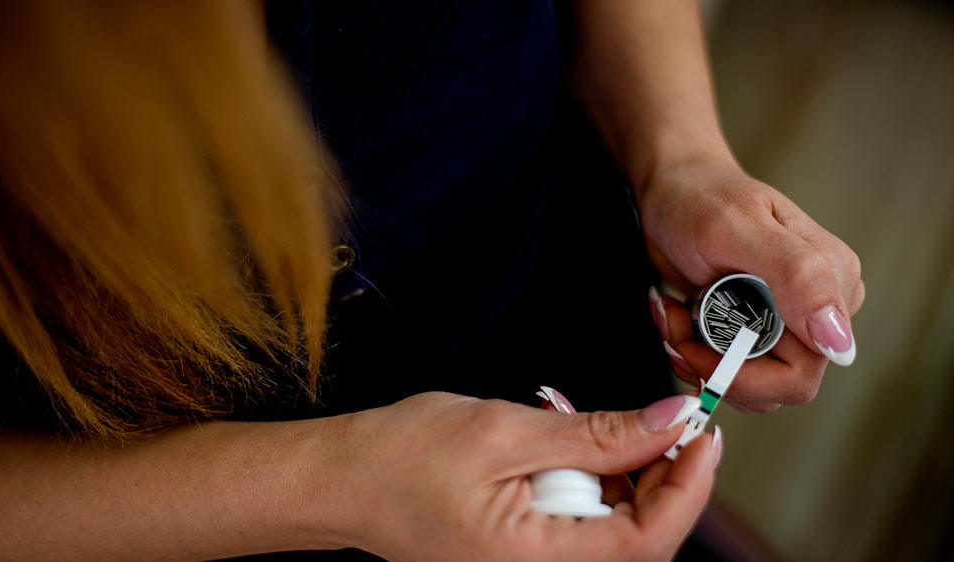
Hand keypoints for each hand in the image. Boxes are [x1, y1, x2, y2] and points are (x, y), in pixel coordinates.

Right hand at [332, 392, 718, 560]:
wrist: (343, 480)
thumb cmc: (402, 458)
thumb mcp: (506, 431)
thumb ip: (596, 433)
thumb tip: (669, 422)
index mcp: (536, 560)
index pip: (648, 540)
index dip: (688, 486)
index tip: (703, 433)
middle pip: (639, 538)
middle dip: (660, 475)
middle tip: (657, 417)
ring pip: (614, 529)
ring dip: (623, 474)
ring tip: (593, 426)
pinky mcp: (526, 552)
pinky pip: (583, 525)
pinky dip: (592, 482)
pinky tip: (570, 447)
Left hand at [640, 157, 864, 411]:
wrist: (673, 188)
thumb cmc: (703, 197)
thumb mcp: (740, 229)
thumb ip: (797, 277)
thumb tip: (838, 340)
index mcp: (831, 285)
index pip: (801, 374)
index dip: (742, 373)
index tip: (695, 339)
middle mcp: (815, 311)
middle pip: (773, 388)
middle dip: (714, 368)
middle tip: (678, 325)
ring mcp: (785, 323)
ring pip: (746, 385)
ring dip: (698, 359)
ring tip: (677, 314)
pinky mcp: (755, 329)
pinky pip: (728, 370)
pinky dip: (692, 352)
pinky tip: (678, 313)